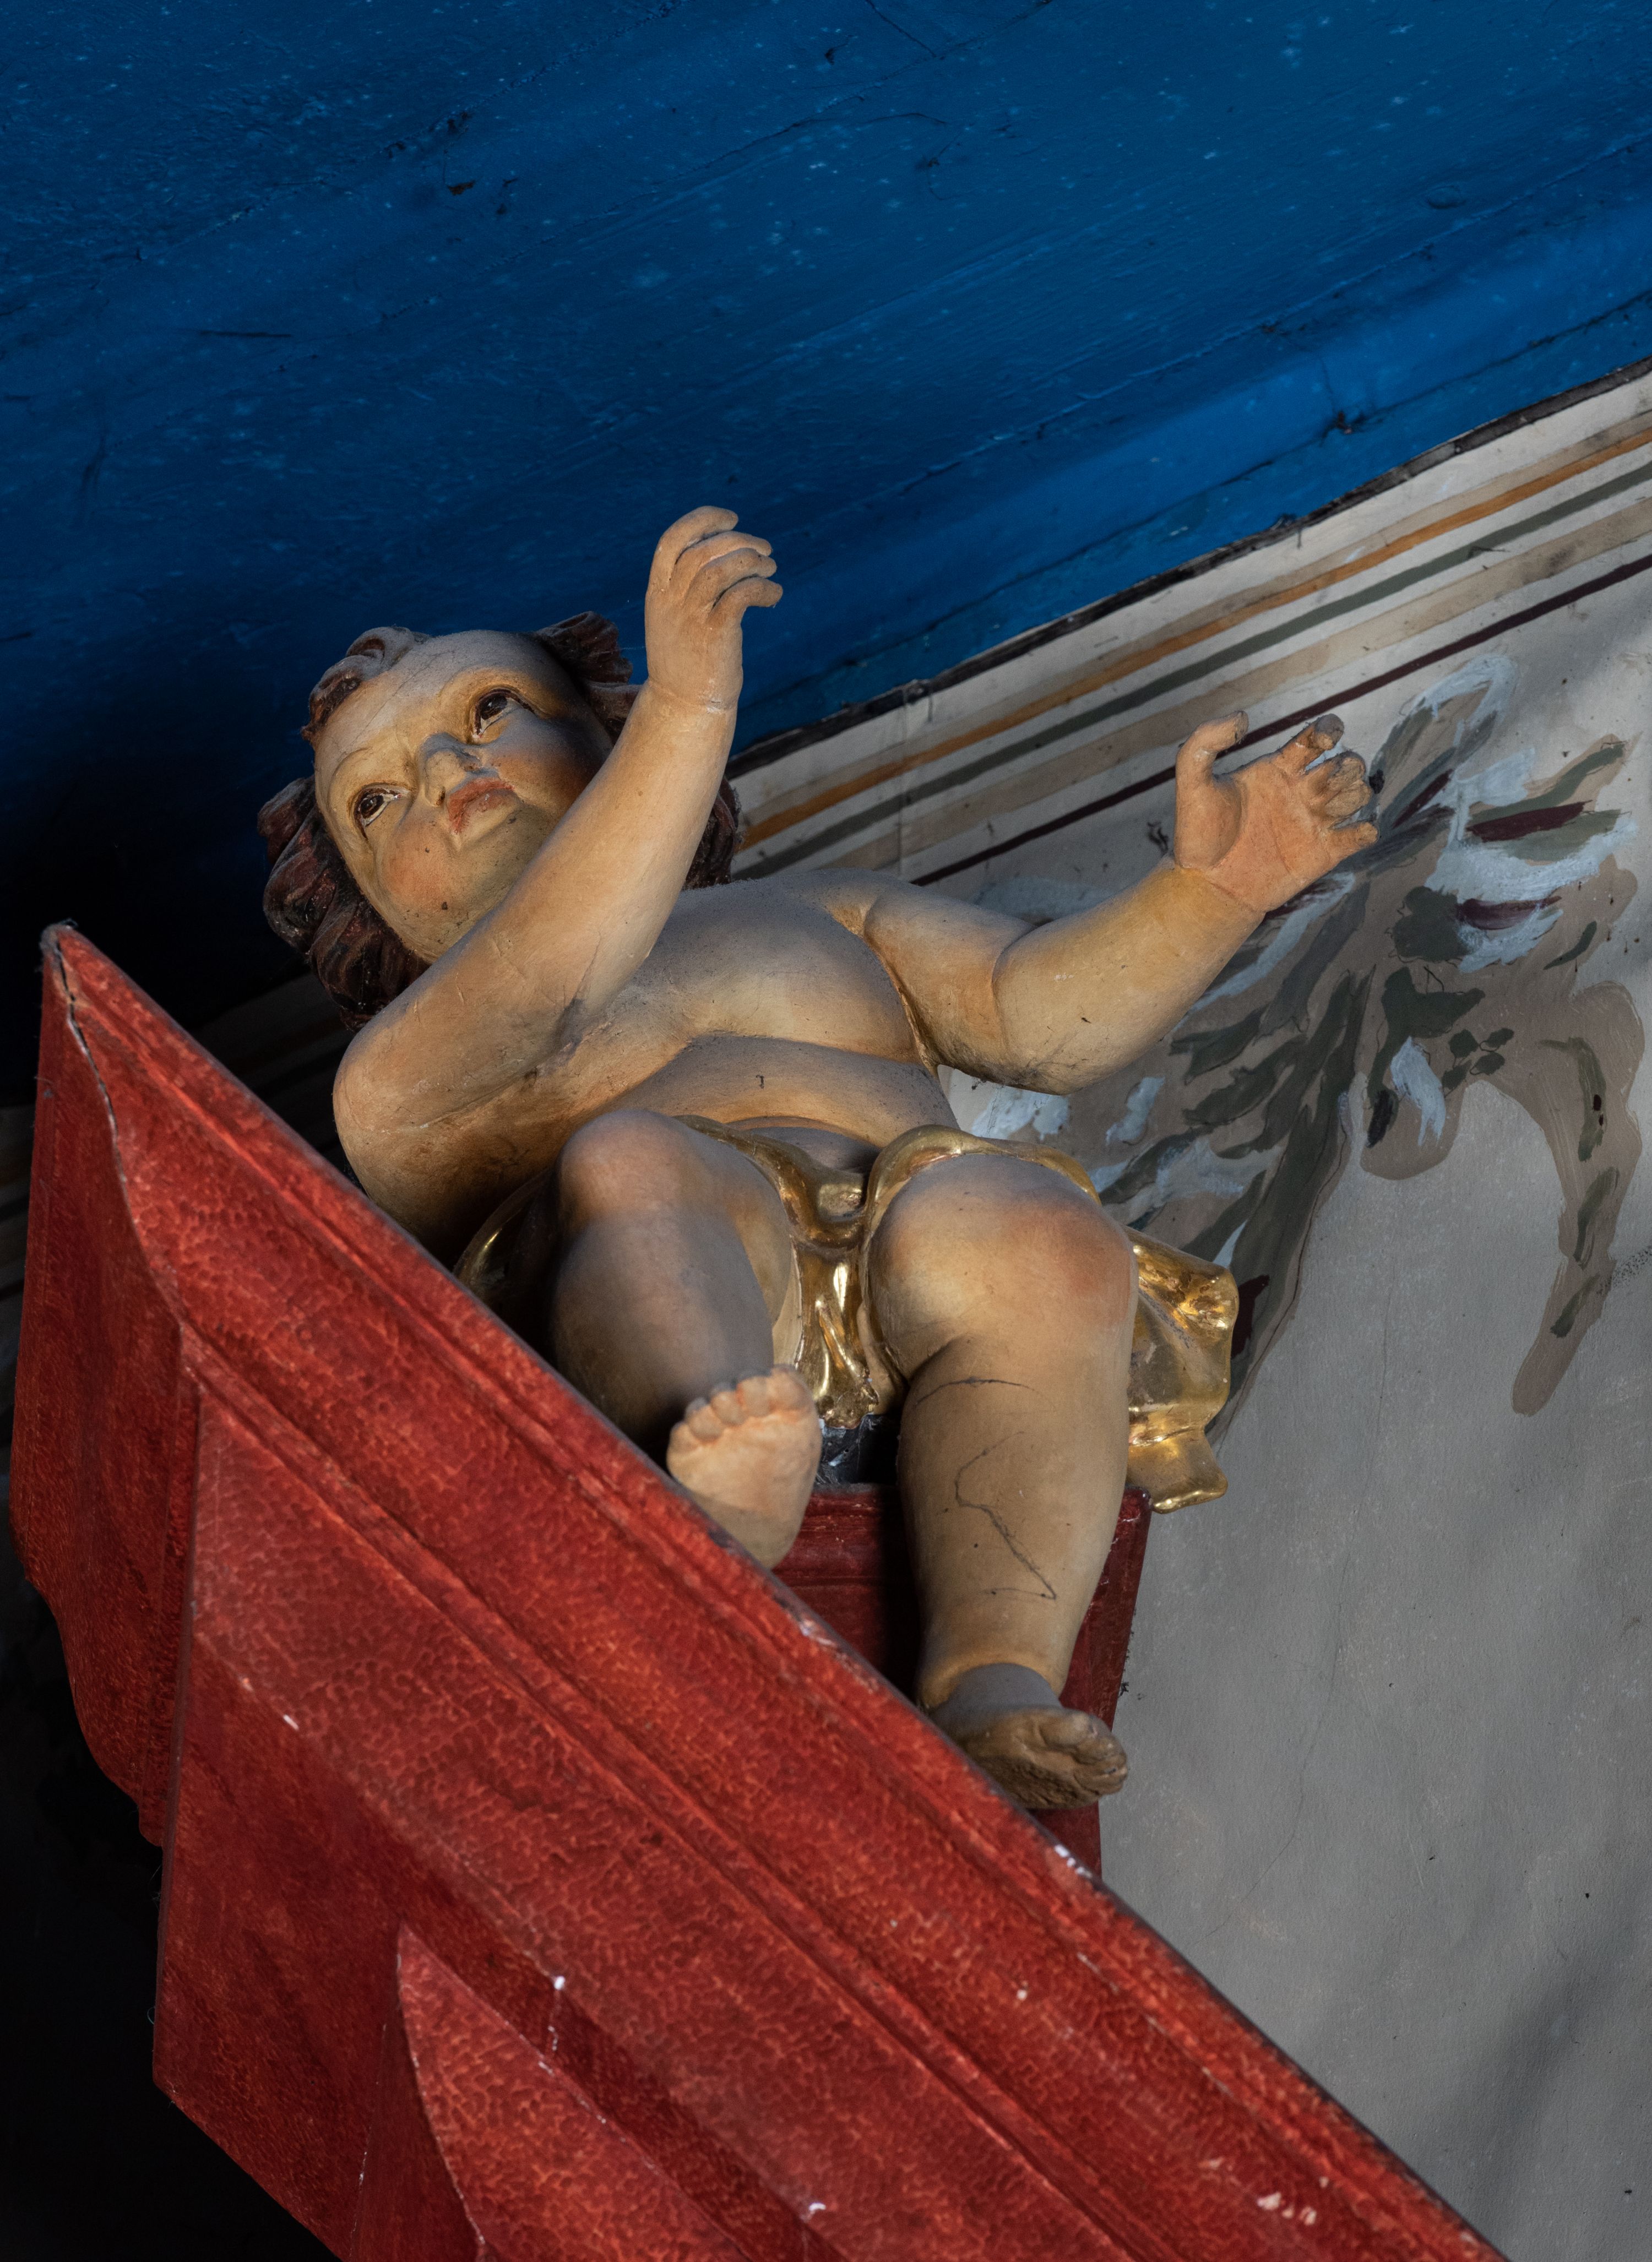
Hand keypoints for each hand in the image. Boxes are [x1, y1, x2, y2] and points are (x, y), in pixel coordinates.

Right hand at [642, 506, 781, 713]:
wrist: (683, 707)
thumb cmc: (686, 662)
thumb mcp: (674, 620)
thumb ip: (688, 588)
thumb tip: (724, 555)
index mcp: (657, 592)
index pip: (672, 539)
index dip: (703, 521)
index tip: (731, 519)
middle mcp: (671, 601)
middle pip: (703, 549)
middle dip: (739, 541)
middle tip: (766, 550)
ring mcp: (691, 618)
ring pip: (721, 568)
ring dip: (753, 562)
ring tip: (771, 570)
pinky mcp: (714, 635)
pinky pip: (741, 595)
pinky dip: (763, 588)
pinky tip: (774, 595)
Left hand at [1172, 709, 1376, 914]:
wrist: (1206, 886)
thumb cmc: (1197, 836)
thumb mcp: (1192, 785)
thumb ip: (1205, 742)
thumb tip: (1243, 717)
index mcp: (1278, 769)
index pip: (1317, 737)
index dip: (1329, 729)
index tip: (1323, 739)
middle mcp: (1301, 791)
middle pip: (1347, 764)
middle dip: (1348, 766)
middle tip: (1321, 786)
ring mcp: (1314, 822)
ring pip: (1359, 794)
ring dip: (1355, 795)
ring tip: (1327, 811)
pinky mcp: (1324, 853)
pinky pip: (1362, 835)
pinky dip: (1366, 830)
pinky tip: (1350, 833)